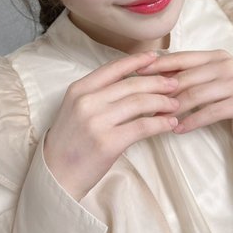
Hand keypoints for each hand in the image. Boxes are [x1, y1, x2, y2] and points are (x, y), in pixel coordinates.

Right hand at [44, 52, 179, 199]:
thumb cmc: (70, 143)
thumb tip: (132, 83)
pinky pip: (142, 126)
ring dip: (162, 102)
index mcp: (78, 90)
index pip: (113, 68)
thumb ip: (98, 94)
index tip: (155, 57)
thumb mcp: (75, 110)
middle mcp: (87, 102)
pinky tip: (170, 123)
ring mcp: (97, 122)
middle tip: (174, 84)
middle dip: (157, 82)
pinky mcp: (109, 142)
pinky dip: (160, 123)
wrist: (57, 175)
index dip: (137, 61)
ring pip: (139, 103)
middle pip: (131, 84)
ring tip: (175, 104)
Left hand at [137, 50, 232, 135]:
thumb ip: (194, 76)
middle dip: (160, 92)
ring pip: (195, 95)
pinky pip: (211, 112)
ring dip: (173, 109)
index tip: (133, 73)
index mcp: (216, 56)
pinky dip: (193, 121)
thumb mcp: (218, 79)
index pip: (180, 58)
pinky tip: (179, 129)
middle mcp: (226, 64)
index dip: (156, 66)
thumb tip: (157, 78)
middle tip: (138, 104)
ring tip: (155, 120)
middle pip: (184, 78)